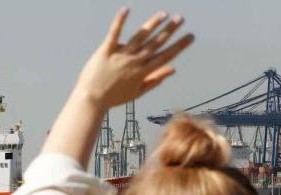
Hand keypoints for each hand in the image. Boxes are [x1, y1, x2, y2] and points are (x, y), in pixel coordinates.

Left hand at [73, 9, 193, 108]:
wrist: (91, 100)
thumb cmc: (113, 98)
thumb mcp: (137, 92)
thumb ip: (155, 80)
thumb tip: (173, 69)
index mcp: (142, 72)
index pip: (165, 56)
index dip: (179, 46)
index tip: (190, 36)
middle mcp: (134, 62)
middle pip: (155, 44)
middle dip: (169, 30)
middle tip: (180, 18)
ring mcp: (120, 56)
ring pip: (140, 37)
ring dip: (152, 24)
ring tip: (164, 14)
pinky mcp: (106, 51)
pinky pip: (114, 34)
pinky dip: (120, 21)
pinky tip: (126, 9)